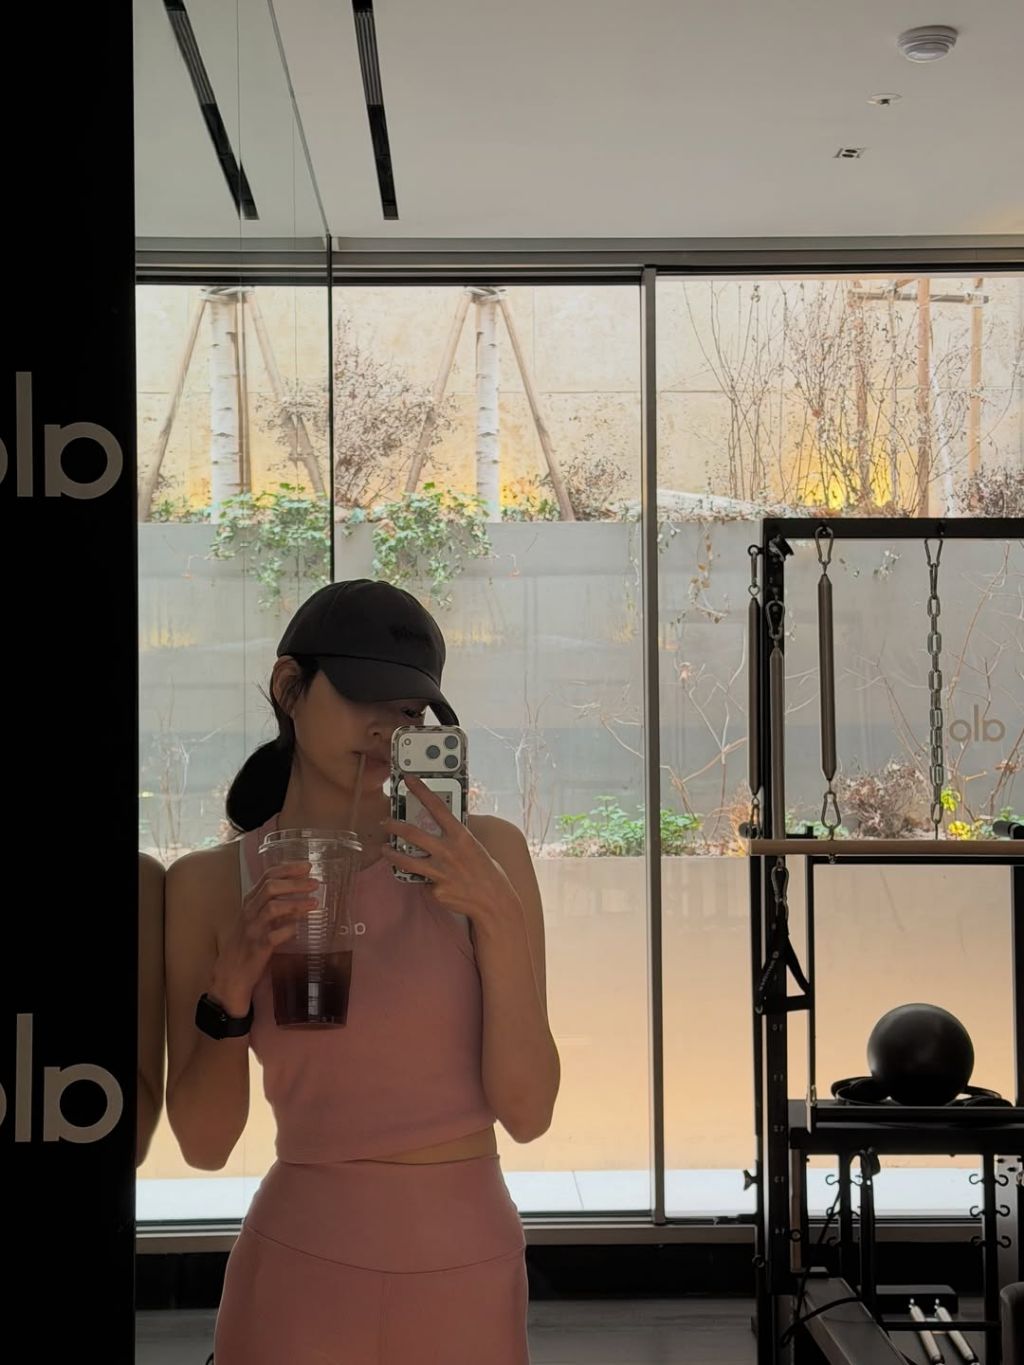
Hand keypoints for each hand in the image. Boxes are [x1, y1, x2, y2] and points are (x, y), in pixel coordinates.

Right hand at [210, 862, 318, 1013]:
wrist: (230, 974)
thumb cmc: (245, 944)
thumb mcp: (256, 919)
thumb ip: (273, 906)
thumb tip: (301, 894)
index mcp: (249, 902)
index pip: (267, 876)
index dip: (288, 869)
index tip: (307, 866)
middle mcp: (249, 912)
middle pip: (271, 888)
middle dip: (295, 883)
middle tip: (315, 883)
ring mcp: (252, 929)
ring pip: (273, 908)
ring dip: (296, 903)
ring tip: (314, 903)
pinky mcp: (257, 947)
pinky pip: (274, 935)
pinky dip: (289, 929)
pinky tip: (299, 928)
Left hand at [381, 774, 518, 923]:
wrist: (494, 901)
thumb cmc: (484, 870)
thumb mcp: (473, 847)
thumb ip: (454, 838)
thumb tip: (436, 828)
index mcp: (461, 836)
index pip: (437, 807)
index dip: (421, 791)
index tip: (407, 780)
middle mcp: (449, 851)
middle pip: (413, 833)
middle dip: (394, 826)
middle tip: (385, 822)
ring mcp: (441, 872)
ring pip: (407, 860)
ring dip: (392, 853)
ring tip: (385, 849)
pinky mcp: (436, 890)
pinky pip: (423, 882)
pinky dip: (424, 882)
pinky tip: (432, 883)